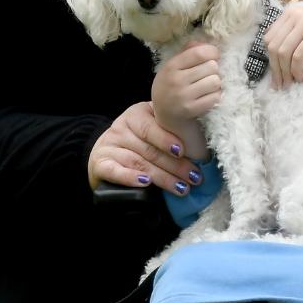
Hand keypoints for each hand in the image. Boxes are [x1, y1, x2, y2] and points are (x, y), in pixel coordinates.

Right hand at [87, 101, 203, 198]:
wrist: (105, 150)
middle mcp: (121, 128)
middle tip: (194, 177)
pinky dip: (130, 178)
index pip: (151, 127)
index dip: (167, 139)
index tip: (183, 151)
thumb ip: (170, 129)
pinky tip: (145, 183)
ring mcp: (109, 146)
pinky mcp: (100, 164)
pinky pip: (115, 171)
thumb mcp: (152, 127)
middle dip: (175, 166)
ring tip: (181, 188)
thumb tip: (202, 144)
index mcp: (136, 114)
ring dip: (162, 178)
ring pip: (138, 162)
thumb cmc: (139, 139)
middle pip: (149, 149)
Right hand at [151, 42, 221, 129]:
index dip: (212, 51)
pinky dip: (215, 95)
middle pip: (211, 66)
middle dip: (214, 69)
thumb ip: (188, 52)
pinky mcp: (192, 110)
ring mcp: (184, 97)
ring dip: (216, 82)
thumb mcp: (172, 66)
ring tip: (209, 85)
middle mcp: (176, 81)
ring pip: (215, 81)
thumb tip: (206, 44)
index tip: (214, 55)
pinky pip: (215, 97)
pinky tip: (208, 95)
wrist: (164, 116)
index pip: (198, 53)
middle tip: (208, 73)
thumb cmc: (171, 86)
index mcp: (171, 66)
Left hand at [264, 4, 302, 88]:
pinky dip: (296, 70)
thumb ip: (295, 34)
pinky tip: (301, 77)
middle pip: (273, 46)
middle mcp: (295, 13)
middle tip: (280, 85)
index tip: (276, 75)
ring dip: (284, 72)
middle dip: (275, 68)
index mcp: (292, 11)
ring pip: (282, 52)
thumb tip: (277, 58)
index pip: (270, 37)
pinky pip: (297, 57)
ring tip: (290, 84)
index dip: (269, 58)